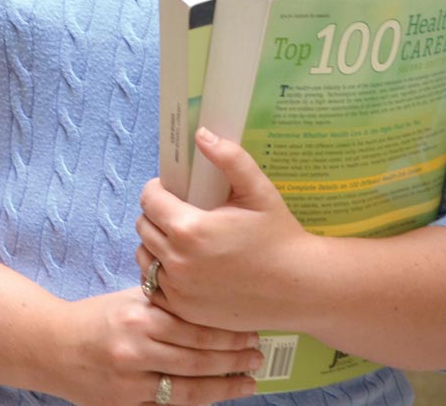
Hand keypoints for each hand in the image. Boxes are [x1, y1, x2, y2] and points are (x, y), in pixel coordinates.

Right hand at [42, 288, 260, 405]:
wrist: (51, 347)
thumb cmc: (94, 319)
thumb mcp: (127, 301)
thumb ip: (164, 303)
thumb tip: (211, 303)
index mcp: (138, 319)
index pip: (196, 330)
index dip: (229, 335)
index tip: (251, 332)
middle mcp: (136, 351)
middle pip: (199, 360)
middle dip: (235, 360)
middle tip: (258, 356)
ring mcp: (130, 383)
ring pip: (190, 390)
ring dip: (225, 386)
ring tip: (249, 381)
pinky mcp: (125, 405)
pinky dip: (196, 401)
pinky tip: (215, 396)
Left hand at [135, 128, 321, 331]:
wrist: (302, 289)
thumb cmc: (280, 237)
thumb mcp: (259, 192)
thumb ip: (230, 159)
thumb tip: (201, 134)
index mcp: (189, 229)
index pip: (149, 199)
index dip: (158, 190)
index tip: (173, 191)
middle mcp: (177, 261)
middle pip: (143, 227)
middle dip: (157, 215)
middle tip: (180, 213)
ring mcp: (179, 289)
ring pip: (144, 256)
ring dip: (155, 244)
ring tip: (181, 240)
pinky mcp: (183, 310)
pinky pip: (154, 285)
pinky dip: (162, 274)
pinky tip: (184, 266)